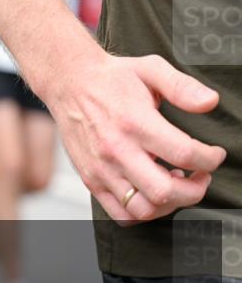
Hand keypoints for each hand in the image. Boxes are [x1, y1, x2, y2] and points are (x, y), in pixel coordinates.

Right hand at [42, 52, 226, 223]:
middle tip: (201, 175)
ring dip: (170, 203)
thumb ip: (182, 86)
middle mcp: (117, 150)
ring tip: (175, 184)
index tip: (214, 154)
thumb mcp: (150, 69)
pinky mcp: (91, 180)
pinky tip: (150, 192)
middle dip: (196, 189)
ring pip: (144, 209)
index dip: (211, 159)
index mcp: (135, 122)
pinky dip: (143, 211)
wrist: (68, 83)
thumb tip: (210, 102)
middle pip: (166, 191)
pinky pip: (120, 214)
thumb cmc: (110, 78)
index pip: (184, 154)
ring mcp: (101, 169)